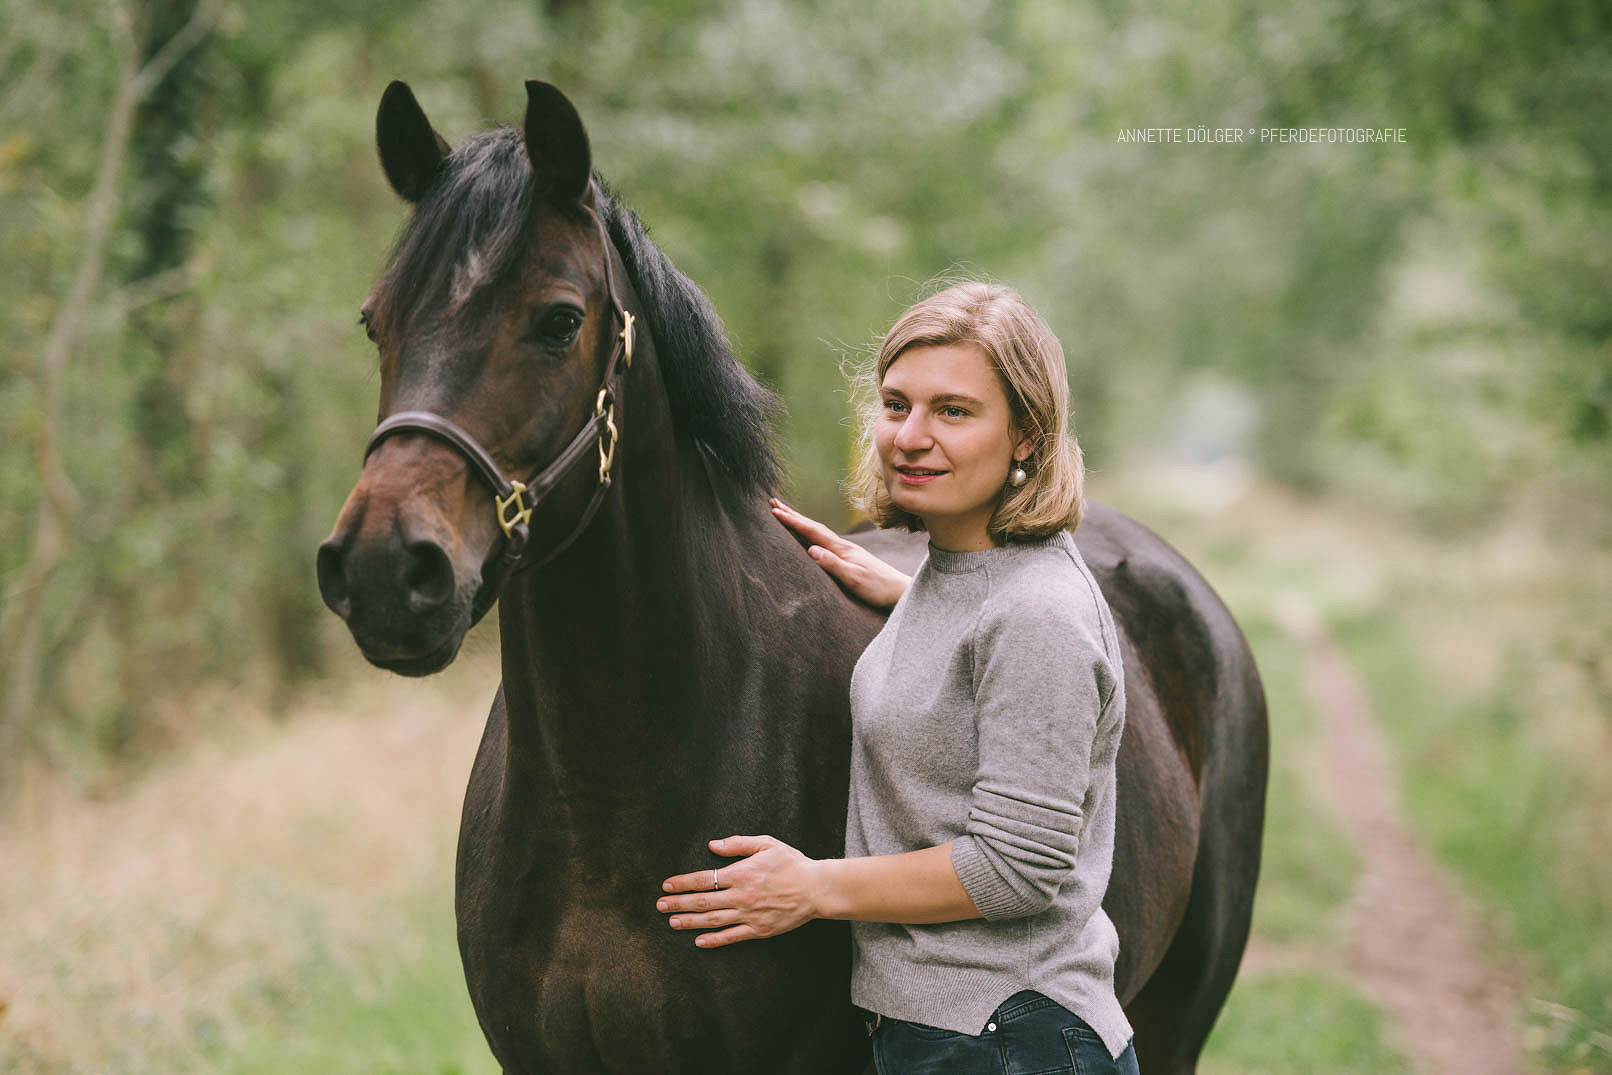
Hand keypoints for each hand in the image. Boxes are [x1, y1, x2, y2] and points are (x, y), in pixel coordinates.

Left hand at [657, 835, 823, 948]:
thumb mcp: (766, 844)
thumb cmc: (792, 863)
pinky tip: (699, 940)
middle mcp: (741, 895)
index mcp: (740, 873)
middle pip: (702, 901)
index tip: (667, 885)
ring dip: (689, 921)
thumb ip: (738, 844)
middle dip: (678, 903)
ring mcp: (749, 915)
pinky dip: (714, 940)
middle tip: (660, 906)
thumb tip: (712, 845)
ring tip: (672, 922)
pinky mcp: (758, 930)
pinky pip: (731, 937)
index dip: (683, 883)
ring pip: (712, 920)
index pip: (703, 879)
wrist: (816, 888)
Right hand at [770, 498, 909, 609]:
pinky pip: (823, 541)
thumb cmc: (878, 588)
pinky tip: (808, 537)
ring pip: (817, 532)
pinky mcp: (849, 558)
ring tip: (785, 514)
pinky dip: (810, 534)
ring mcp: (846, 551)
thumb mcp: (854, 579)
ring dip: (800, 522)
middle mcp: (843, 546)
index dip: (792, 521)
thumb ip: (832, 564)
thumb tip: (810, 549)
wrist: (899, 591)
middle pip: (813, 526)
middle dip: (792, 515)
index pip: (812, 531)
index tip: (775, 512)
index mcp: (841, 549)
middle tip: (773, 504)